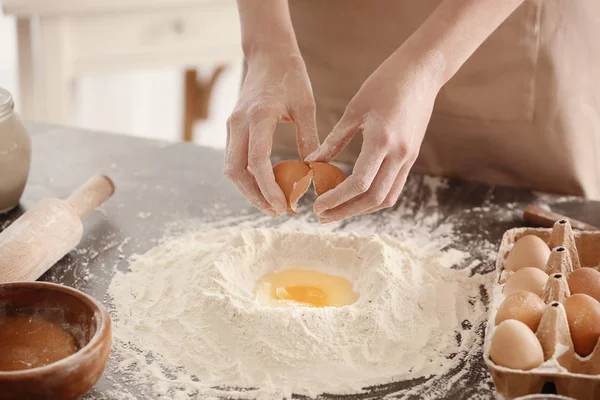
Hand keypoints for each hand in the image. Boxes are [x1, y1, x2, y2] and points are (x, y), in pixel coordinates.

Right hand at [225, 50, 319, 216]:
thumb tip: (313, 173)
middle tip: (278, 212)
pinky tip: (266, 187)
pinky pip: (234, 159)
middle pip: (236, 171)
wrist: (268, 53)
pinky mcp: (232, 128)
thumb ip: (308, 139)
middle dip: (254, 196)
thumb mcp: (306, 106)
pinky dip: (247, 178)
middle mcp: (239, 122)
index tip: (284, 206)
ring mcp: (232, 126)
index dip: (268, 188)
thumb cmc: (290, 76)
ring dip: (249, 190)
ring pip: (231, 168)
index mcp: (258, 116)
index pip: (256, 161)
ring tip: (272, 205)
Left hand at [305, 48, 444, 221]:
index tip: (317, 205)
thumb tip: (312, 162)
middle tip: (321, 216)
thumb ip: (334, 139)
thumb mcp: (354, 109)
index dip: (336, 199)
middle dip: (345, 211)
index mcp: (382, 140)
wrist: (422, 72)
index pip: (359, 183)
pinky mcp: (411, 157)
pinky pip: (393, 188)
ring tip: (336, 211)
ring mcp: (408, 158)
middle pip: (373, 198)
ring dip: (360, 209)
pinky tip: (355, 197)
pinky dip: (373, 198)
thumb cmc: (384, 83)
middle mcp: (399, 154)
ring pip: (386, 198)